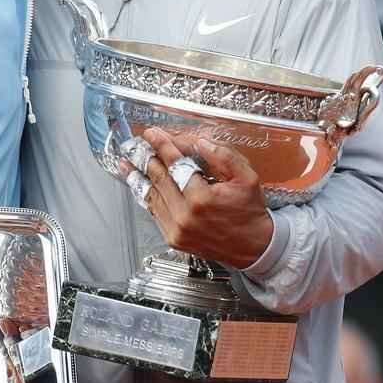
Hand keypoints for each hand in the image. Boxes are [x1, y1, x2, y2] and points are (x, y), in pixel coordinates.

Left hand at [134, 128, 274, 268]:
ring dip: (140, 176)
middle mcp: (185, 215)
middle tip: (140, 144)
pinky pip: (154, 212)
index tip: (153, 134)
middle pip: (159, 178)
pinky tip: (140, 185)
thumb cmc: (249, 212)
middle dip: (148, 157)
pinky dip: (146, 196)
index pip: (175, 164)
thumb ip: (224, 157)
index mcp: (202, 198)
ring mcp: (177, 228)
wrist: (254, 247)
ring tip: (129, 163)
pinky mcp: (174, 238)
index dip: (162, 146)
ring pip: (152, 196)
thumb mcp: (247, 178)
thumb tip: (201, 143)